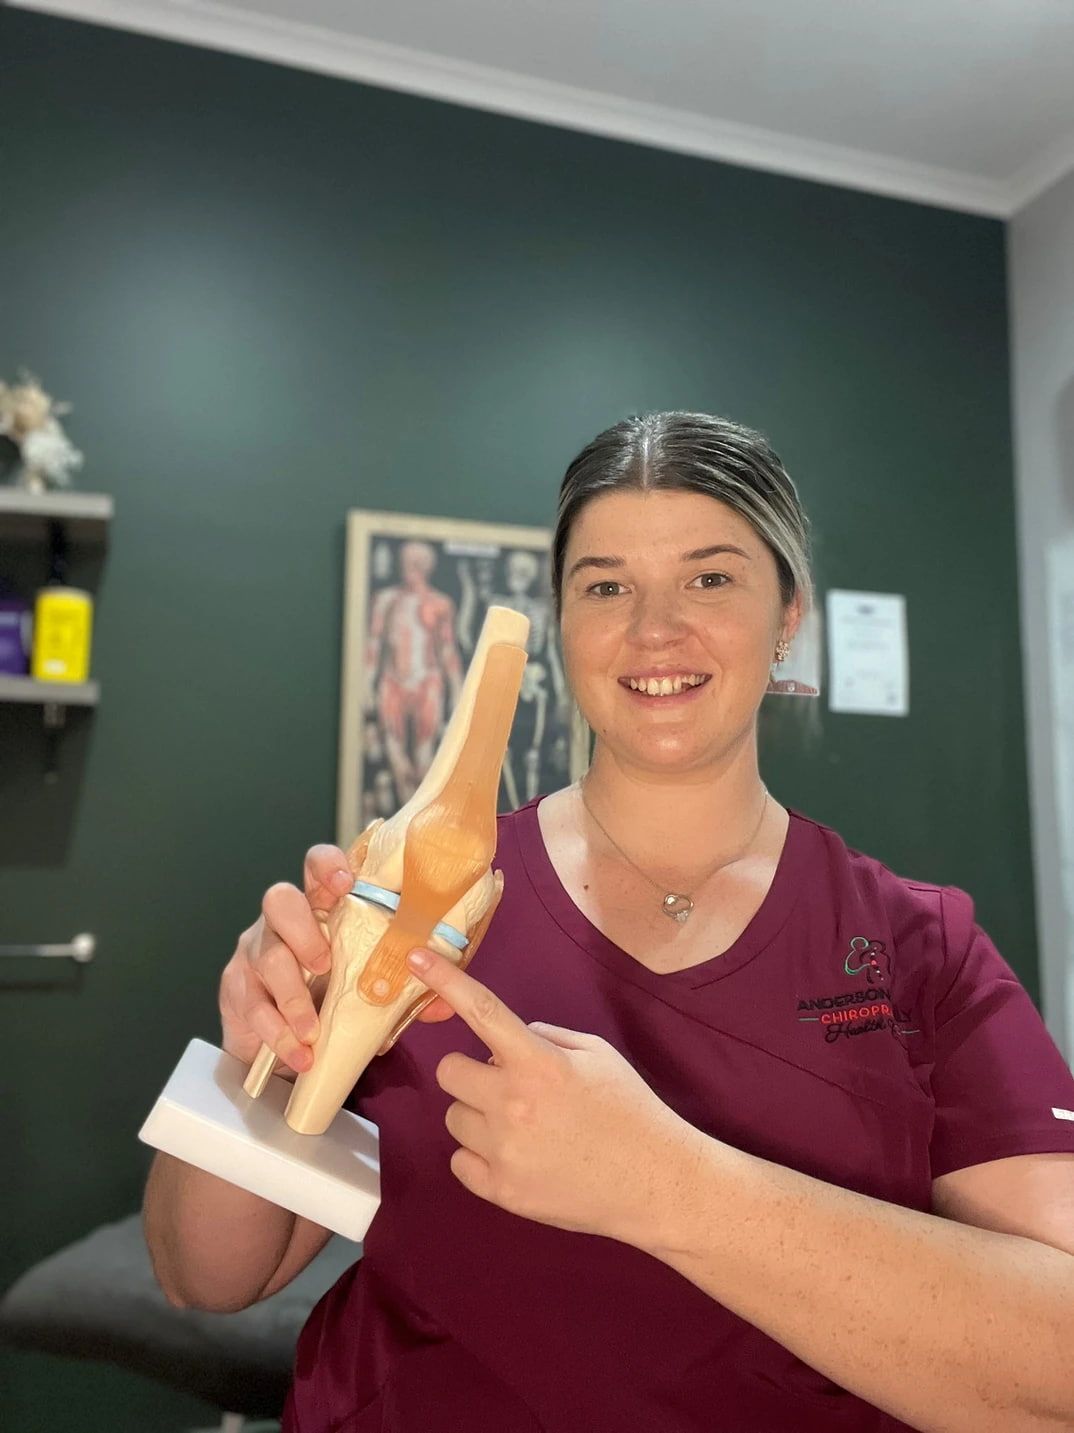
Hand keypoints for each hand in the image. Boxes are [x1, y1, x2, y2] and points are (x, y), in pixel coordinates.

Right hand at [218, 846, 458, 1074]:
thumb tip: (443, 1005)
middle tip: (325, 965)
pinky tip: (298, 1053)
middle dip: (303, 930)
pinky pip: (253, 1005)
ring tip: (311, 1030)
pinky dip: (278, 1033)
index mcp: (320, 907)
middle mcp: (283, 921)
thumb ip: (403, 992)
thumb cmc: (332, 998)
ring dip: (293, 996)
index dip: (326, 866)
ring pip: (267, 956)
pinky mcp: (237, 988)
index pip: (316, 866)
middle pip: (279, 900)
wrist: (287, 1043)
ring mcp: (255, 951)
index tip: (345, 882)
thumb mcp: (369, 990)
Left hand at [405, 947, 698, 1245]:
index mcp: (538, 1062)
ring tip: (523, 1128)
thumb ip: (546, 1037)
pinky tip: (518, 1157)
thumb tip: (505, 1042)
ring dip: (478, 1116)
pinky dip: (480, 1157)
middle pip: (449, 1072)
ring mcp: (502, 1151)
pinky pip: (460, 1162)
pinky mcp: (500, 1191)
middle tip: (507, 1085)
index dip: (445, 981)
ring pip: (454, 1118)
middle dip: (471, 1073)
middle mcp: (512, 1103)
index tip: (414, 957)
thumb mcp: (597, 1054)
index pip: (482, 1012)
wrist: (654, 1182)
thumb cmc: (629, 1110)